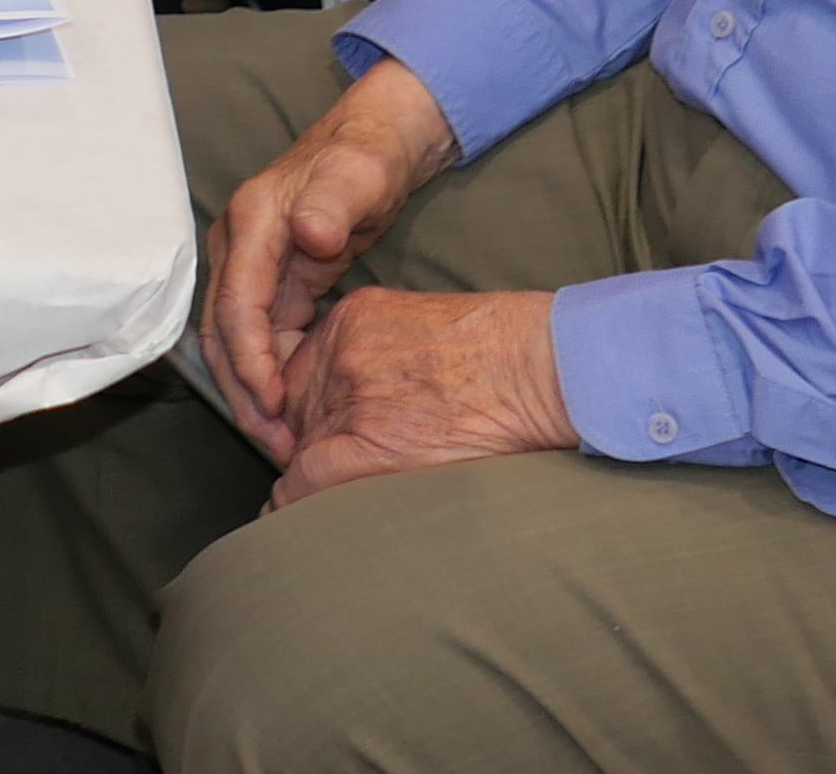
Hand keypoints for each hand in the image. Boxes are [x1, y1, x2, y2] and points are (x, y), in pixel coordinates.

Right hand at [200, 57, 463, 456]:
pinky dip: (270, 373)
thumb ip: (332, 204)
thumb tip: (309, 234)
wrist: (372, 144)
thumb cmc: (364, 158)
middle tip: (273, 442)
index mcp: (251, 222)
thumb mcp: (356, 175)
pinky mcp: (272, 282)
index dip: (248, 357)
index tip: (272, 400)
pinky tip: (292, 408)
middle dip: (242, 389)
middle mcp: (239, 247)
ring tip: (281, 440)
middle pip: (223, 331)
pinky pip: (260, 337)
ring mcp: (251, 266)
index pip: (235, 302)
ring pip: (235, 341)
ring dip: (253, 390)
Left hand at [261, 288, 573, 504]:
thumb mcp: (425, 326)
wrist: (545, 368)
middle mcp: (341, 351)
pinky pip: (306, 479)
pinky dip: (294, 503)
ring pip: (299, 449)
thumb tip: (362, 402)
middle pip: (295, 413)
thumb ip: (379, 353)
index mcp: (353, 318)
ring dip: (307, 478)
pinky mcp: (371, 442)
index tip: (313, 440)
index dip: (306, 413)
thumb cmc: (506, 353)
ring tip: (311, 505)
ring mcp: (353, 395)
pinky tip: (290, 518)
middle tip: (319, 477)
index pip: (299, 375)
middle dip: (305, 446)